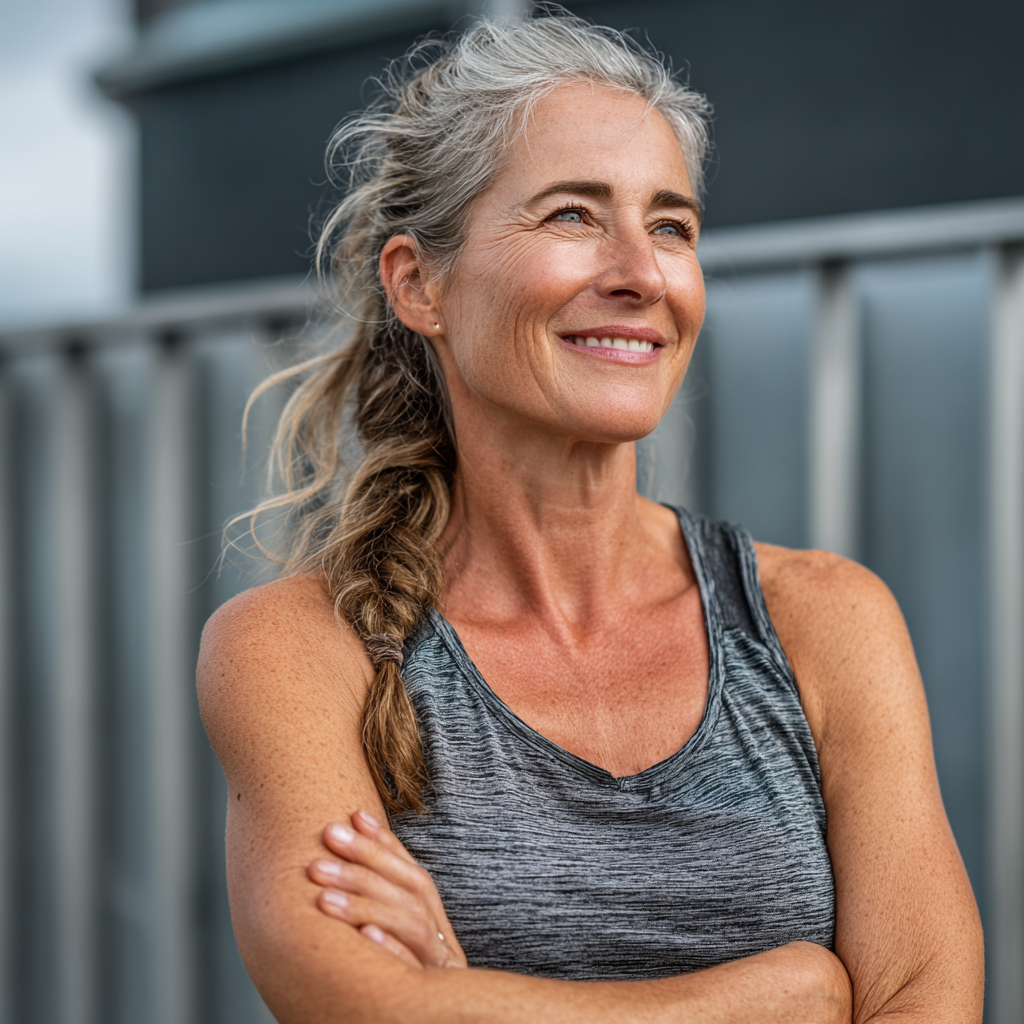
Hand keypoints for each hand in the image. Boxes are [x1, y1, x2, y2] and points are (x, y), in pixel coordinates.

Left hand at [307, 809, 466, 969]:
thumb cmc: (400, 975)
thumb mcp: (392, 934)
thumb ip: (378, 894)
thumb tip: (354, 829)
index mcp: (432, 919)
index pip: (411, 871)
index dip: (385, 842)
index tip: (354, 817)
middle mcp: (442, 937)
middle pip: (411, 890)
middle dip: (366, 866)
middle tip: (318, 860)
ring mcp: (442, 964)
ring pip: (412, 923)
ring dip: (367, 905)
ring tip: (322, 897)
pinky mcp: (434, 992)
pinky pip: (415, 969)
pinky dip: (392, 948)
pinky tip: (364, 936)